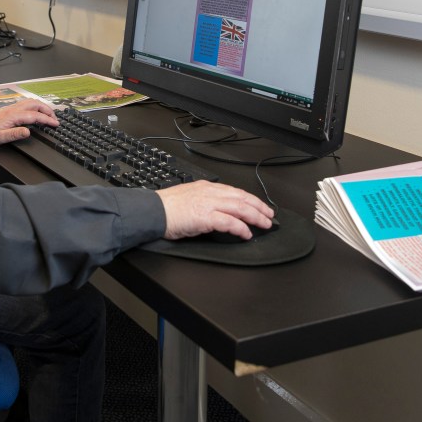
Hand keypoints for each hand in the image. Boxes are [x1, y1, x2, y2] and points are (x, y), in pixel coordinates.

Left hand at [0, 100, 59, 146]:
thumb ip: (14, 134)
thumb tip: (28, 132)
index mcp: (13, 115)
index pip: (35, 115)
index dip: (47, 119)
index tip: (55, 124)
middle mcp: (14, 109)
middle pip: (35, 104)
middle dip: (48, 110)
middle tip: (55, 118)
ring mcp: (12, 107)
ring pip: (31, 102)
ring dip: (42, 107)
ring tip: (49, 115)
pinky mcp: (10, 108)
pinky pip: (26, 104)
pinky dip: (36, 106)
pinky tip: (37, 112)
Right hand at [156, 181, 273, 240]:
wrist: (152, 212)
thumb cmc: (166, 209)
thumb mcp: (189, 199)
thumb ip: (205, 202)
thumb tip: (218, 212)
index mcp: (206, 188)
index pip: (235, 191)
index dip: (251, 199)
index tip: (260, 206)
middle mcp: (209, 193)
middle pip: (242, 198)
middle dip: (259, 207)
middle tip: (269, 216)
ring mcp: (208, 204)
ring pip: (240, 207)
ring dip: (255, 217)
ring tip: (264, 224)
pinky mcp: (205, 217)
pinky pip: (229, 222)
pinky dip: (240, 228)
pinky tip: (246, 233)